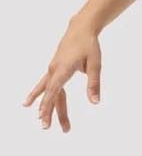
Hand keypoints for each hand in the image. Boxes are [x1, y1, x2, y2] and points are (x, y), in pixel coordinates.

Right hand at [22, 17, 102, 132]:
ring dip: (45, 105)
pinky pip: (47, 85)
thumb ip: (94, 84)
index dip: (48, 104)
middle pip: (50, 94)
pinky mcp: (54, 69)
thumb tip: (95, 102)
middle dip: (48, 111)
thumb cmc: (89, 45)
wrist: (80, 28)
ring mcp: (53, 69)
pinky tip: (32, 103)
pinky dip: (42, 95)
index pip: (54, 90)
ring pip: (48, 90)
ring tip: (38, 119)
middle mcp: (54, 69)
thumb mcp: (95, 64)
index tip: (42, 117)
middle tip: (45, 127)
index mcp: (63, 68)